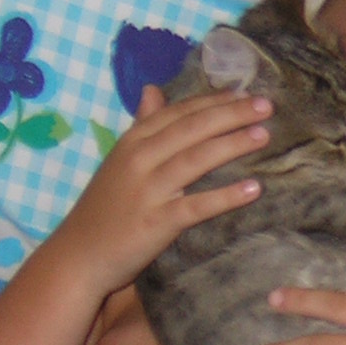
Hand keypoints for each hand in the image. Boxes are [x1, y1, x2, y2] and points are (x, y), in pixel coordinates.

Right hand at [53, 83, 272, 296]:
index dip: (213, 100)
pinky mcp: (156, 223)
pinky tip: (253, 188)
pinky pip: (196, 206)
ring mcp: (147, 191)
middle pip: (191, 129)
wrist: (79, 255)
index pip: (178, 112)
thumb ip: (141, 125)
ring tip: (263, 135)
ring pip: (195, 160)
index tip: (245, 92)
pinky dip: (225, 196)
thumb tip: (153, 89)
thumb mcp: (119, 160)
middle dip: (231, 114)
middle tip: (266, 105)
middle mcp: (139, 160)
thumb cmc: (105, 208)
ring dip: (232, 145)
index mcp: (133, 141)